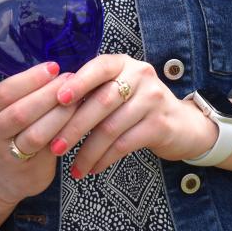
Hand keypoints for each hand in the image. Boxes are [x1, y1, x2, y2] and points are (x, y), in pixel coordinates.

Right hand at [0, 61, 78, 207]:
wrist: (1, 174)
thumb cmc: (10, 130)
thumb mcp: (6, 107)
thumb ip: (25, 92)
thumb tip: (56, 68)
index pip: (6, 90)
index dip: (31, 78)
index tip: (54, 67)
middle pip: (21, 111)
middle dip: (49, 94)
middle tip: (71, 81)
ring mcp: (6, 154)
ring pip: (36, 133)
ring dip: (60, 115)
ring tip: (77, 100)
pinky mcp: (26, 170)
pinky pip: (48, 150)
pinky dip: (63, 133)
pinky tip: (76, 121)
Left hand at [46, 54, 216, 178]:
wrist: (181, 124)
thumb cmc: (135, 105)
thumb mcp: (117, 88)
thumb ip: (92, 91)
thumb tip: (50, 104)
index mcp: (122, 63)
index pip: (99, 67)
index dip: (78, 82)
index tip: (58, 99)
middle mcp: (140, 75)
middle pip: (102, 101)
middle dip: (74, 127)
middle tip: (55, 147)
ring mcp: (152, 99)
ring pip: (111, 127)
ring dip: (88, 151)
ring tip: (74, 167)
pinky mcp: (160, 125)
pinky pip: (125, 144)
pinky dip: (105, 158)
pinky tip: (93, 168)